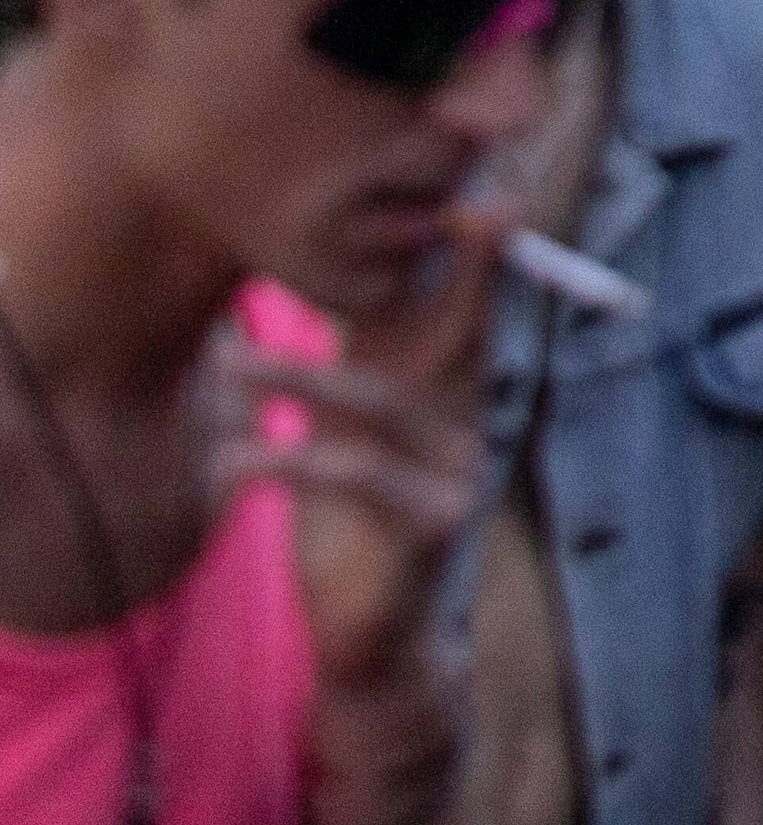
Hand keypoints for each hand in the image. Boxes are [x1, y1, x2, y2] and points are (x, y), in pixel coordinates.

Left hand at [227, 201, 504, 709]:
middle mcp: (469, 416)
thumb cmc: (347, 520)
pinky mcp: (435, 522)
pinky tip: (232, 459)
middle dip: (470, 267)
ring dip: (300, 376)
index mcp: (446, 386)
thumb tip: (289, 276)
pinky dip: (288, 460)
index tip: (469, 189)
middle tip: (460, 211)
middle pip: (466, 326)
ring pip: (385, 399)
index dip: (469, 245)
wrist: (366, 634)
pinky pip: (356, 475)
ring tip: (228, 364)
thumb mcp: (341, 430)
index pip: (461, 299)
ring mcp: (461, 467)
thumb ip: (340, 363)